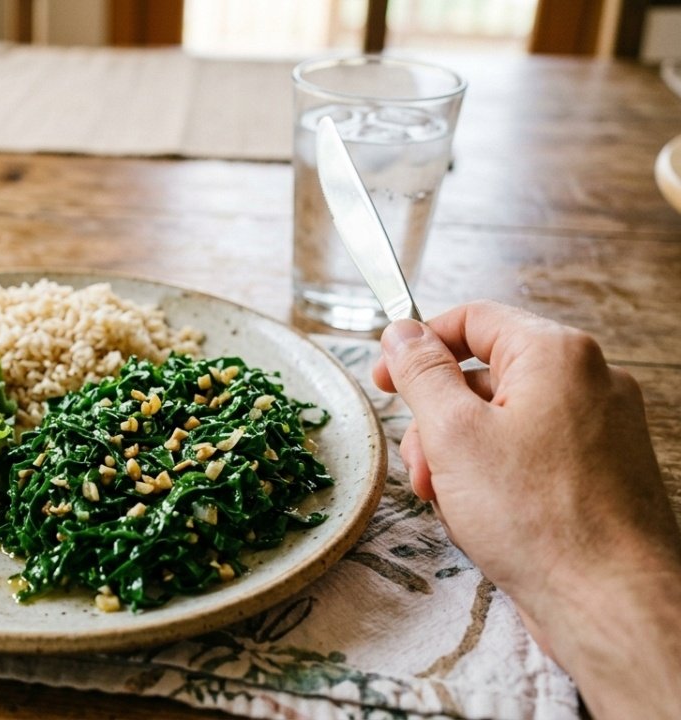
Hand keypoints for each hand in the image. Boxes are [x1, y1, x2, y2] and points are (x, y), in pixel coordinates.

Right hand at [372, 301, 680, 715]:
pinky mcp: (602, 470)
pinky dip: (496, 475)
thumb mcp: (453, 433)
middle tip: (418, 465)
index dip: (417, 345)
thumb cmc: (536, 515)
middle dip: (438, 419)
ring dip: (461, 454)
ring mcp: (601, 427)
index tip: (384, 380)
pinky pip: (532, 452)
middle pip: (485, 373)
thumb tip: (402, 333)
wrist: (609, 600)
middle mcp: (589, 380)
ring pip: (505, 418)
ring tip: (449, 500)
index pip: (473, 319)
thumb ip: (422, 372)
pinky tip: (482, 516)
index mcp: (556, 354)